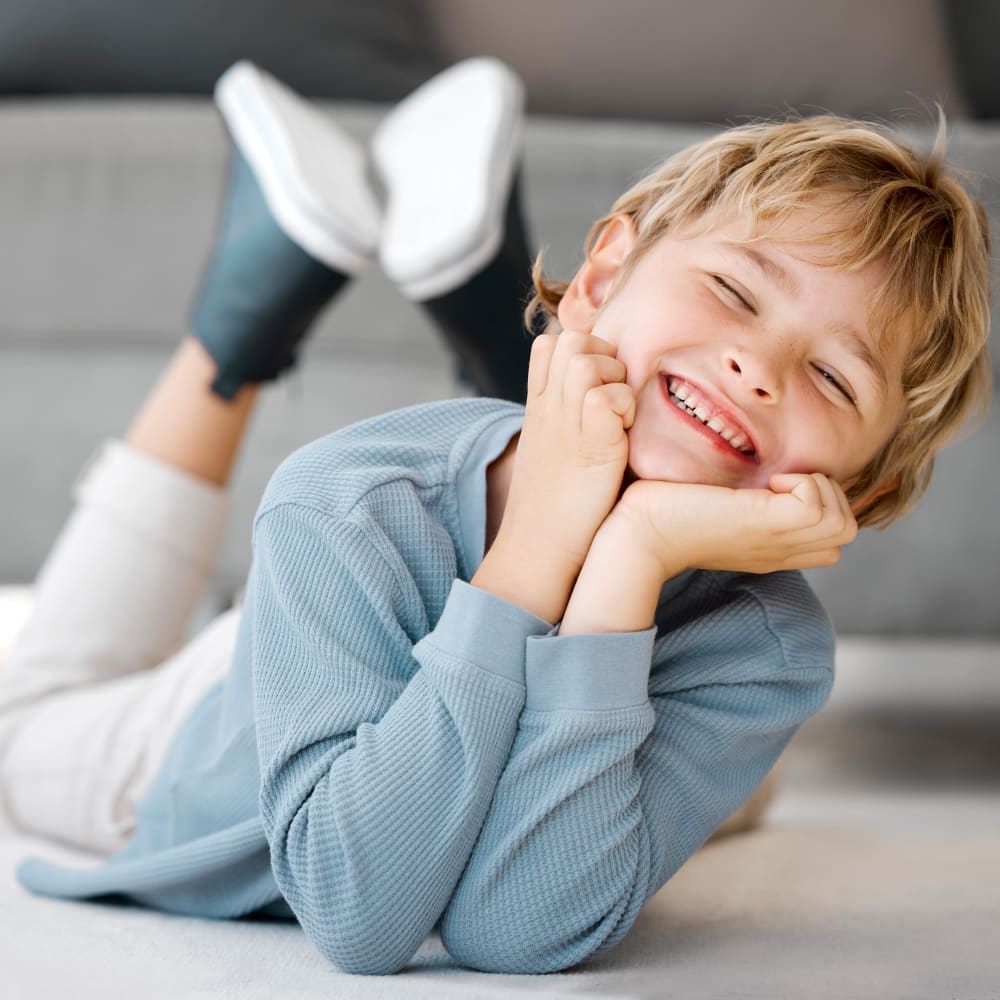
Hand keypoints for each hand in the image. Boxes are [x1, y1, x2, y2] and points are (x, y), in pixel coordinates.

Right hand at [472, 331, 634, 622]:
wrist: (538, 551)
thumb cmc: (554, 511)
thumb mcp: (552, 453)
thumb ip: (568, 421)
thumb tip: (600, 406)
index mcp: (536, 407)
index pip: (550, 343)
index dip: (580, 352)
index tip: (597, 389)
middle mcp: (546, 407)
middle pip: (572, 339)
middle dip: (603, 356)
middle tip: (614, 401)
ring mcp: (564, 422)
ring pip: (588, 357)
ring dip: (615, 379)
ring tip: (620, 419)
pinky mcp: (591, 443)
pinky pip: (610, 395)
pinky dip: (626, 409)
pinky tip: (624, 439)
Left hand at [616, 472, 859, 577]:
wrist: (636, 533)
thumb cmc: (659, 513)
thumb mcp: (710, 506)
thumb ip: (737, 497)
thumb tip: (749, 469)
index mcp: (770, 548)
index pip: (830, 538)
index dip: (819, 503)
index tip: (777, 485)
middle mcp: (779, 551)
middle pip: (846, 531)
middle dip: (827, 494)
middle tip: (780, 482)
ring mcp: (775, 542)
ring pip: (844, 523)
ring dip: (819, 488)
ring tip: (776, 481)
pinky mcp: (766, 525)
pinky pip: (820, 507)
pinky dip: (804, 483)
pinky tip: (768, 482)